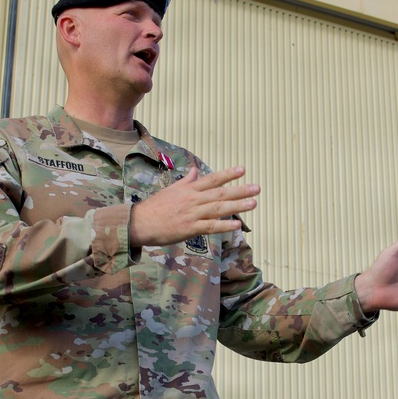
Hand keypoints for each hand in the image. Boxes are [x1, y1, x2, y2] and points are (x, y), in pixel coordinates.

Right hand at [129, 166, 258, 248]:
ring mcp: (192, 214)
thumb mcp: (171, 190)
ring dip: (237, 206)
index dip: (228, 174)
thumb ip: (186, 181)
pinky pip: (210, 226)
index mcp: (189, 189)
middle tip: (257, 188)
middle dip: (240, 190)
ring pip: (218, 208)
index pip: (212, 179)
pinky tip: (237, 224)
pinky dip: (224, 225)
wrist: (140, 223)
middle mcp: (193, 199)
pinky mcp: (189, 228)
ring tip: (253, 203)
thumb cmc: (155, 207)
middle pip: (220, 193)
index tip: (242, 169)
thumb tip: (195, 171)